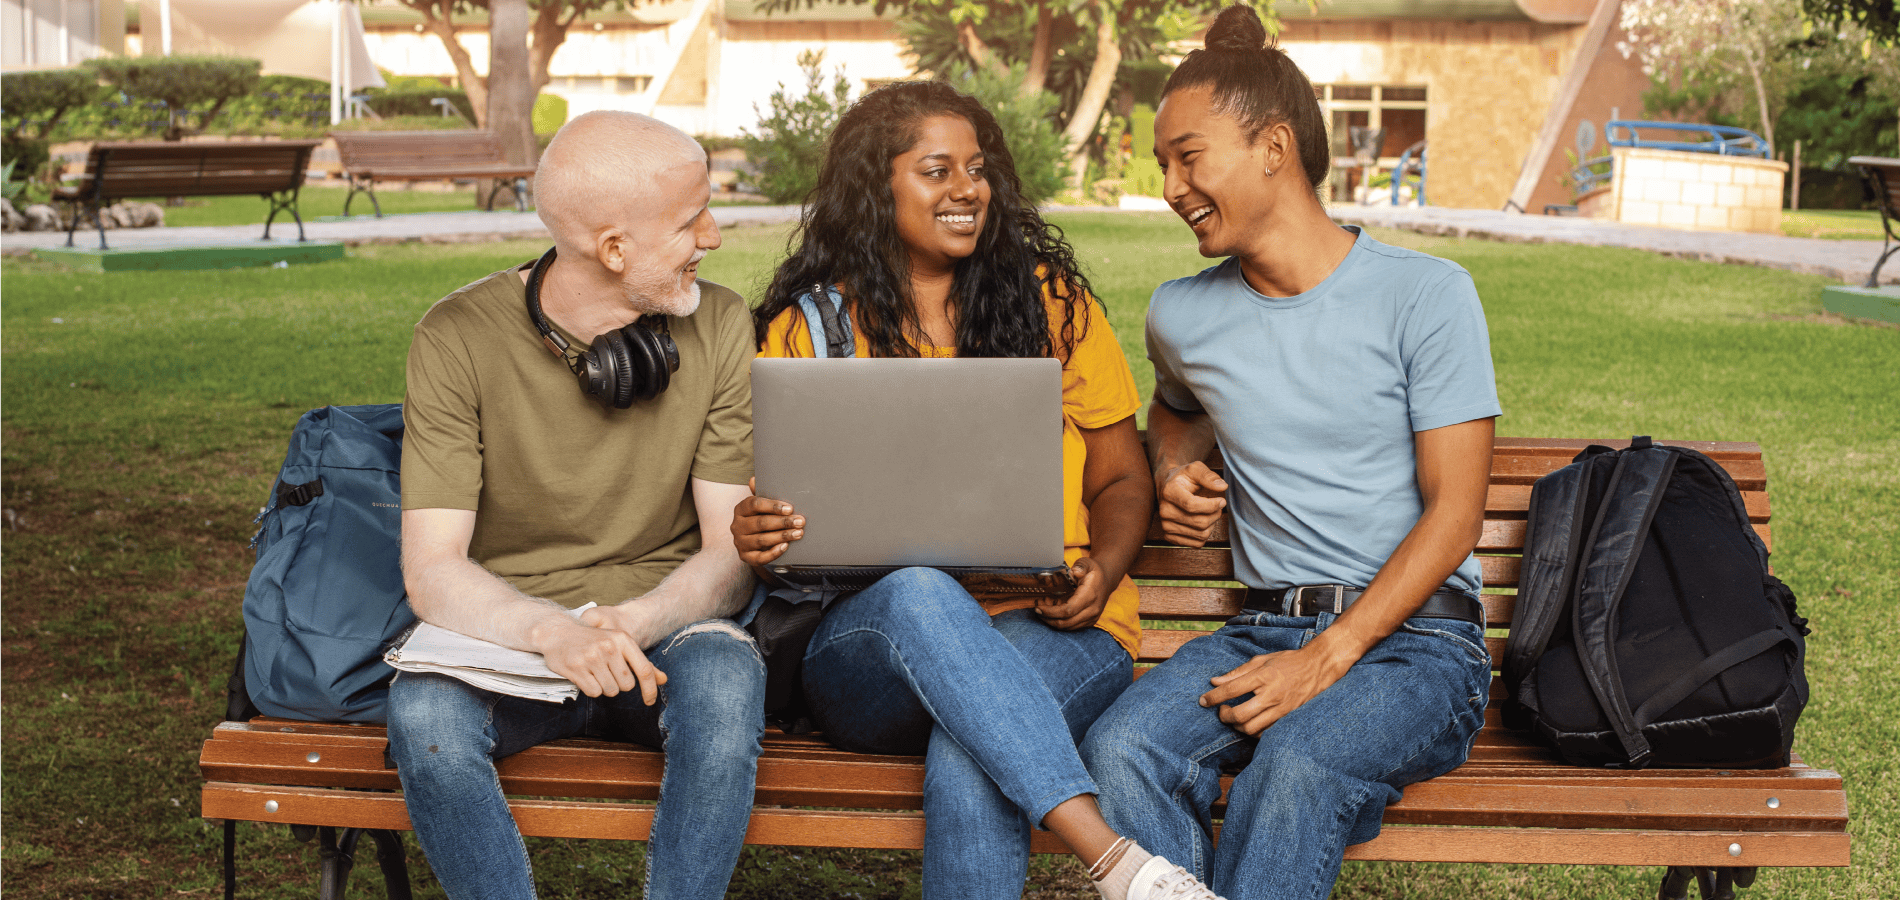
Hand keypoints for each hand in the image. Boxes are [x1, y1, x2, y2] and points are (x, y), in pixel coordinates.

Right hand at [536, 615, 666, 704]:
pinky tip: (584, 675)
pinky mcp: (576, 667)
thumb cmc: (593, 641)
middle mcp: (609, 646)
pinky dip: (591, 689)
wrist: (559, 633)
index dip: (650, 689)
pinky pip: (594, 692)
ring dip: (604, 687)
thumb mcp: (619, 645)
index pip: (644, 670)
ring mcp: (592, 656)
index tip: (650, 702)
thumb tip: (663, 680)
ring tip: (594, 672)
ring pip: (610, 690)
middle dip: (619, 684)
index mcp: (623, 639)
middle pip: (627, 685)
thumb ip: (640, 663)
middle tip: (607, 672)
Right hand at [731, 477, 802, 565]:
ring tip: (798, 533)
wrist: (753, 542)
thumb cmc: (760, 518)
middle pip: (760, 523)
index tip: (790, 508)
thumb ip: (760, 493)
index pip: (754, 504)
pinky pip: (759, 557)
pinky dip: (773, 553)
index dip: (773, 506)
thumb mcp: (760, 505)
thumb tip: (754, 479)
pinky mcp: (745, 557)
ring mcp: (740, 542)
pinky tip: (785, 546)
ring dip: (782, 536)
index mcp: (740, 509)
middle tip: (800, 521)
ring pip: (762, 540)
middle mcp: (737, 526)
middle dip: (782, 522)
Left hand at [1034, 557, 1111, 630]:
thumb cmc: (1094, 571)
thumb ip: (1080, 566)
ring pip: (1068, 627)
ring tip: (1042, 613)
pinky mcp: (1090, 621)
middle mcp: (1092, 610)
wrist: (1107, 580)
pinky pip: (1073, 627)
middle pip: (1066, 622)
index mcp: (1090, 596)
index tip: (1039, 608)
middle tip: (1037, 611)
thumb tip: (1074, 571)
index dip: (1051, 612)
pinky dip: (1061, 623)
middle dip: (1048, 619)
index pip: (1068, 610)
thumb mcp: (1087, 563)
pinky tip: (1052, 615)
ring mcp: (1092, 617)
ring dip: (1053, 622)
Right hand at [1156, 461, 1227, 546]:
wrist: (1168, 485)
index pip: (1192, 505)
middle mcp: (1165, 511)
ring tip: (1209, 512)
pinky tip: (1203, 521)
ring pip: (1201, 534)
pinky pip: (1197, 543)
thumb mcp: (1195, 468)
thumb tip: (1222, 486)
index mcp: (1169, 492)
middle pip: (1199, 522)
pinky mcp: (1170, 537)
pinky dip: (1205, 534)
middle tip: (1218, 505)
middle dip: (1215, 514)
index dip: (1212, 505)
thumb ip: (1209, 476)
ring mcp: (1166, 525)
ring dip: (1212, 524)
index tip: (1222, 500)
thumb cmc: (1184, 477)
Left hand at [1197, 647, 1346, 735]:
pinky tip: (1250, 723)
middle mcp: (1271, 694)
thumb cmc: (1288, 661)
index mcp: (1262, 676)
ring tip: (1235, 718)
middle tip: (1221, 711)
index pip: (1230, 690)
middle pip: (1239, 714)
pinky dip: (1253, 731)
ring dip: (1237, 726)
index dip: (1213, 697)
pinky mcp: (1288, 717)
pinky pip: (1266, 732)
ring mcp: (1281, 708)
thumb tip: (1215, 681)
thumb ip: (1237, 672)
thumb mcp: (1261, 660)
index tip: (1202, 700)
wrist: (1318, 667)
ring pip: (1251, 728)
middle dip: (1224, 716)